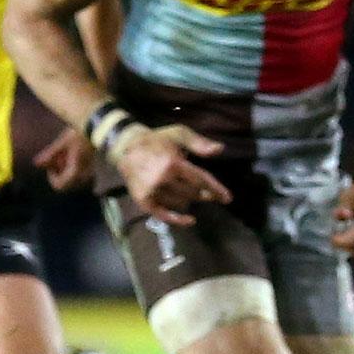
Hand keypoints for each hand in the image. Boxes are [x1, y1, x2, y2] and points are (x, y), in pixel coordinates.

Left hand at [34, 128, 96, 191]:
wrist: (101, 127)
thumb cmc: (81, 133)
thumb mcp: (62, 142)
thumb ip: (50, 154)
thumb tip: (35, 164)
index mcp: (76, 170)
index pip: (59, 185)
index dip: (51, 176)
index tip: (52, 163)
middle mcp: (84, 175)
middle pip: (66, 184)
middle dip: (59, 172)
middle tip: (59, 156)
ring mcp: (90, 172)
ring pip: (73, 180)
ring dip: (66, 169)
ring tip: (66, 153)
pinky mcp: (93, 168)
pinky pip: (79, 174)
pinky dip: (73, 167)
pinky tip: (73, 154)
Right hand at [114, 122, 231, 225]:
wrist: (126, 147)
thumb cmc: (157, 140)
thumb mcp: (179, 133)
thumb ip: (199, 142)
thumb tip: (220, 149)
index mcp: (173, 163)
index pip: (200, 180)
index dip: (216, 190)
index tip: (227, 198)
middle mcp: (162, 179)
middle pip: (192, 193)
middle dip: (204, 194)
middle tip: (210, 195)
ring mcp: (152, 191)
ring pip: (181, 203)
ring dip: (190, 200)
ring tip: (191, 194)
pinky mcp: (143, 200)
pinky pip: (163, 215)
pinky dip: (178, 220)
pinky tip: (190, 220)